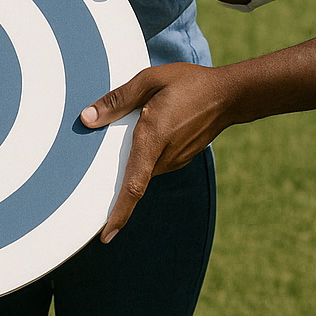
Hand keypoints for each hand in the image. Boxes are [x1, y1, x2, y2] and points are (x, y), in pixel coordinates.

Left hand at [79, 62, 235, 241]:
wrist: (229, 96)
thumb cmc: (189, 84)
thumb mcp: (149, 81)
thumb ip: (117, 100)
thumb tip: (87, 118)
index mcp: (154, 138)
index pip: (133, 185)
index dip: (119, 213)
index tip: (106, 235)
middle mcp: (165, 156)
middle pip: (132, 177)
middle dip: (114, 183)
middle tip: (92, 188)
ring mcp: (175, 159)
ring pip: (143, 168)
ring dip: (130, 163)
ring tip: (118, 144)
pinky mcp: (181, 157)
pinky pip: (155, 161)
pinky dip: (143, 156)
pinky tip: (143, 135)